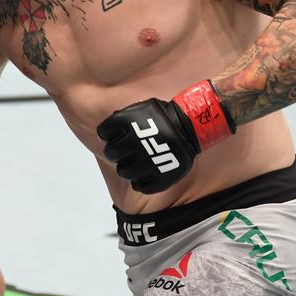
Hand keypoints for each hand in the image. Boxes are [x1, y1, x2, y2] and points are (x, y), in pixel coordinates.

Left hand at [96, 81, 234, 193]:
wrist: (192, 127)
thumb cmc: (162, 118)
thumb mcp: (141, 109)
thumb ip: (123, 118)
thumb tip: (105, 131)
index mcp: (129, 122)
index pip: (103, 131)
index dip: (107, 134)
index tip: (114, 135)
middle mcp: (136, 141)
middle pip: (111, 153)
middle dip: (114, 152)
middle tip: (123, 153)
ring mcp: (149, 161)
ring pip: (123, 172)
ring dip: (125, 169)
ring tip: (133, 165)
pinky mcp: (161, 177)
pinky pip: (141, 186)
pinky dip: (139, 183)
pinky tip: (142, 176)